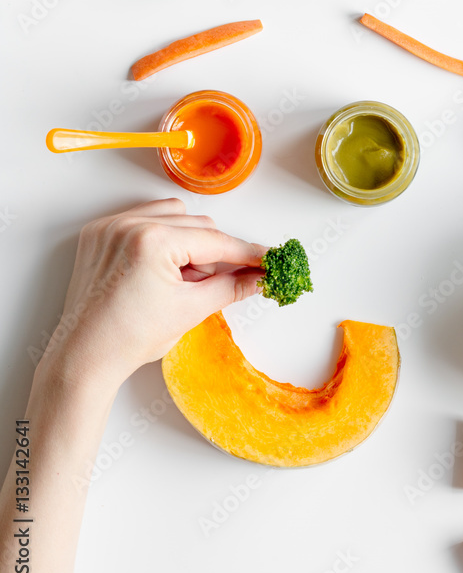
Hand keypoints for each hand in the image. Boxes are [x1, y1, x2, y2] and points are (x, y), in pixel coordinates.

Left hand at [43, 199, 265, 393]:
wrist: (85, 356)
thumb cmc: (130, 338)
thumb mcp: (191, 310)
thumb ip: (231, 287)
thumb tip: (260, 278)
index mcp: (153, 241)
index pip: (215, 241)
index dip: (246, 253)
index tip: (266, 258)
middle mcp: (130, 224)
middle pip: (196, 225)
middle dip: (212, 254)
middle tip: (217, 282)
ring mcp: (111, 226)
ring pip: (172, 216)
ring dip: (186, 240)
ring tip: (180, 278)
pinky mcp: (99, 233)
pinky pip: (142, 219)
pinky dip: (159, 236)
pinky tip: (159, 266)